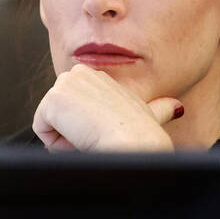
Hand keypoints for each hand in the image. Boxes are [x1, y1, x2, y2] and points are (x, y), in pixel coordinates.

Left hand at [32, 64, 182, 151]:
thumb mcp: (152, 117)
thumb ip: (159, 110)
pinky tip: (81, 139)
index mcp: (100, 77)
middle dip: (76, 134)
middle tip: (101, 137)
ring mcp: (65, 84)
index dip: (91, 128)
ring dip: (69, 140)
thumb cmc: (145, 137)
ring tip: (93, 138)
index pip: (77, 109)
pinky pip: (42, 132)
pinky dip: (58, 144)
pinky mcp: (53, 99)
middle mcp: (81, 73)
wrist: (136, 145)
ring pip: (51, 124)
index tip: (109, 132)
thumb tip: (177, 107)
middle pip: (60, 116)